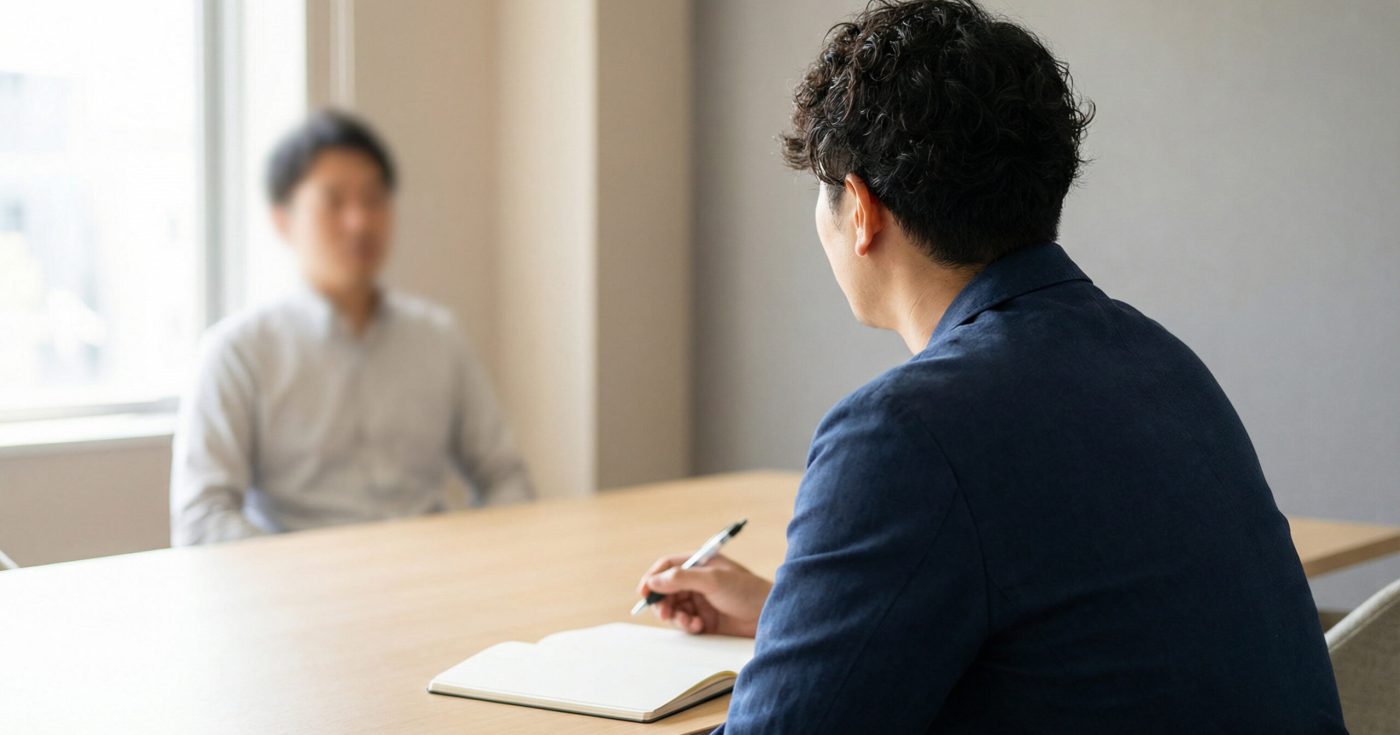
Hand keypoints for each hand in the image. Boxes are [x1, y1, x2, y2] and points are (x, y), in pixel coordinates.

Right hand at [636, 553, 772, 637]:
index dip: (653, 577)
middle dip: (662, 602)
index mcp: (700, 563)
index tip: (643, 592)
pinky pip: (685, 622)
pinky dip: (686, 625)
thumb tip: (653, 581)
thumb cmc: (747, 591)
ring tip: (688, 622)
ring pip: (674, 608)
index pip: (668, 566)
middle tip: (665, 613)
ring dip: (676, 616)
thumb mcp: (713, 580)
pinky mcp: (705, 620)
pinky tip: (698, 627)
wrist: (770, 616)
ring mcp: (701, 600)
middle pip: (666, 589)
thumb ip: (681, 578)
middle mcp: (698, 581)